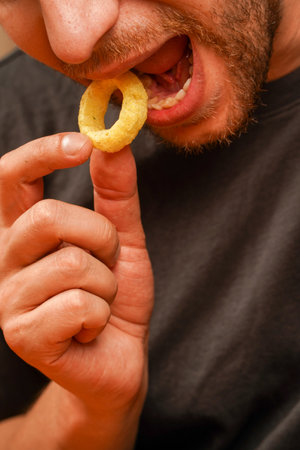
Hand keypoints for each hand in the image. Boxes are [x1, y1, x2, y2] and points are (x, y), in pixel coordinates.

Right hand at [0, 133, 153, 416]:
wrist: (119, 357)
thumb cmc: (116, 295)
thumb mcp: (123, 239)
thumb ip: (116, 194)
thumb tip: (112, 144)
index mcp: (23, 232)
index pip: (10, 178)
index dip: (41, 153)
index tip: (81, 143)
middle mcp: (4, 261)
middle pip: (49, 218)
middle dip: (101, 238)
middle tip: (109, 262)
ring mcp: (8, 300)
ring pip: (72, 264)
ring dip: (106, 283)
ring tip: (100, 301)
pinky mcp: (23, 336)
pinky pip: (80, 305)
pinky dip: (102, 315)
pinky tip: (90, 329)